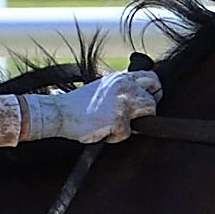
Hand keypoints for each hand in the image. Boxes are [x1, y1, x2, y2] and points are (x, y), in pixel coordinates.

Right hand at [39, 63, 158, 142]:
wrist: (60, 113)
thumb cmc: (77, 104)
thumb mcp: (102, 87)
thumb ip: (120, 89)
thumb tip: (135, 97)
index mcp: (120, 77)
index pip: (151, 77)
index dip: (154, 90)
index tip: (149, 99)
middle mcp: (125, 86)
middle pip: (154, 96)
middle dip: (148, 109)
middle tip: (136, 118)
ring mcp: (123, 103)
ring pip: (148, 114)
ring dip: (135, 123)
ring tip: (117, 125)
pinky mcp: (119, 120)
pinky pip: (127, 133)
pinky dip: (115, 136)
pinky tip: (103, 131)